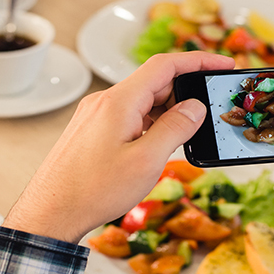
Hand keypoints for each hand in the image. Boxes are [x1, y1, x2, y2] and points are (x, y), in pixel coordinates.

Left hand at [3, 52, 234, 242]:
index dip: (198, 60)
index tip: (223, 64)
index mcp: (119, 101)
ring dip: (168, 112)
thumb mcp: (146, 161)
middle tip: (211, 111)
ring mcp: (96, 116)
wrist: (50, 213)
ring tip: (188, 134)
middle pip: (154, 82)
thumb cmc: (92, 190)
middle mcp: (105, 102)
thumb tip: (195, 107)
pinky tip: (160, 144)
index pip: (165, 65)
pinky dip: (150, 123)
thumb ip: (175, 129)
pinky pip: (129, 116)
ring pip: (142, 101)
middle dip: (186, 92)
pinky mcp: (92, 131)